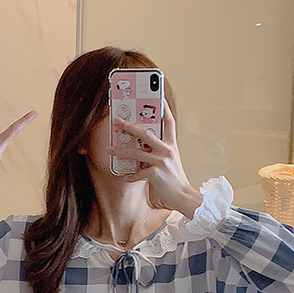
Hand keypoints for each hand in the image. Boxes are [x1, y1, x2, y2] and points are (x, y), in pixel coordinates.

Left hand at [108, 102, 202, 217]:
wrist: (183, 196)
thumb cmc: (175, 180)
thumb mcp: (170, 162)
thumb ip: (158, 153)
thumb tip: (140, 148)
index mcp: (172, 145)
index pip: (169, 122)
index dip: (164, 108)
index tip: (158, 95)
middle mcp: (168, 150)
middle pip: (146, 133)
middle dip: (130, 127)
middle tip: (118, 121)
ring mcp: (162, 161)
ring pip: (136, 153)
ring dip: (121, 151)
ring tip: (110, 150)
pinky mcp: (155, 173)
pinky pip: (138, 172)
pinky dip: (130, 176)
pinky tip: (125, 177)